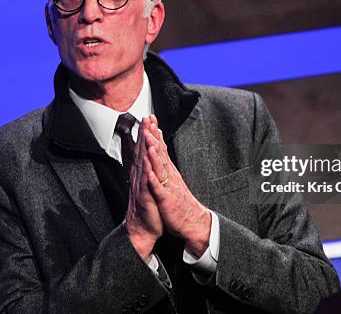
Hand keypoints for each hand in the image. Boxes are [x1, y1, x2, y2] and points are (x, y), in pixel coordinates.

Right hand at [125, 117, 163, 259]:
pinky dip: (147, 171)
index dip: (146, 132)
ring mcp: (141, 185)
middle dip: (145, 134)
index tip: (149, 118)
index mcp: (142, 172)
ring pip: (143, 163)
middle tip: (146, 117)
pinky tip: (148, 162)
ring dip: (144, 148)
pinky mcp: (145, 196)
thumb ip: (145, 168)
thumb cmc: (147, 206)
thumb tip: (144, 154)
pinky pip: (146, 182)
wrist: (142, 228)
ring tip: (147, 133)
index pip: (144, 148)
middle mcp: (140, 176)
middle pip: (142, 151)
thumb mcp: (146, 184)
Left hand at [143, 115, 210, 257]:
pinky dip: (154, 179)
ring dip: (154, 153)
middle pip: (161, 153)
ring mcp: (169, 186)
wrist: (192, 222)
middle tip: (149, 122)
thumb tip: (161, 151)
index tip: (151, 119)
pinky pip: (159, 188)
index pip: (162, 148)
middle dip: (154, 137)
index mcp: (169, 171)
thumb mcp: (172, 180)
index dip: (156, 133)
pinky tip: (150, 171)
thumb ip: (166, 166)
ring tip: (148, 139)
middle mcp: (170, 175)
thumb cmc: (180, 202)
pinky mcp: (167, 199)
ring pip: (160, 167)